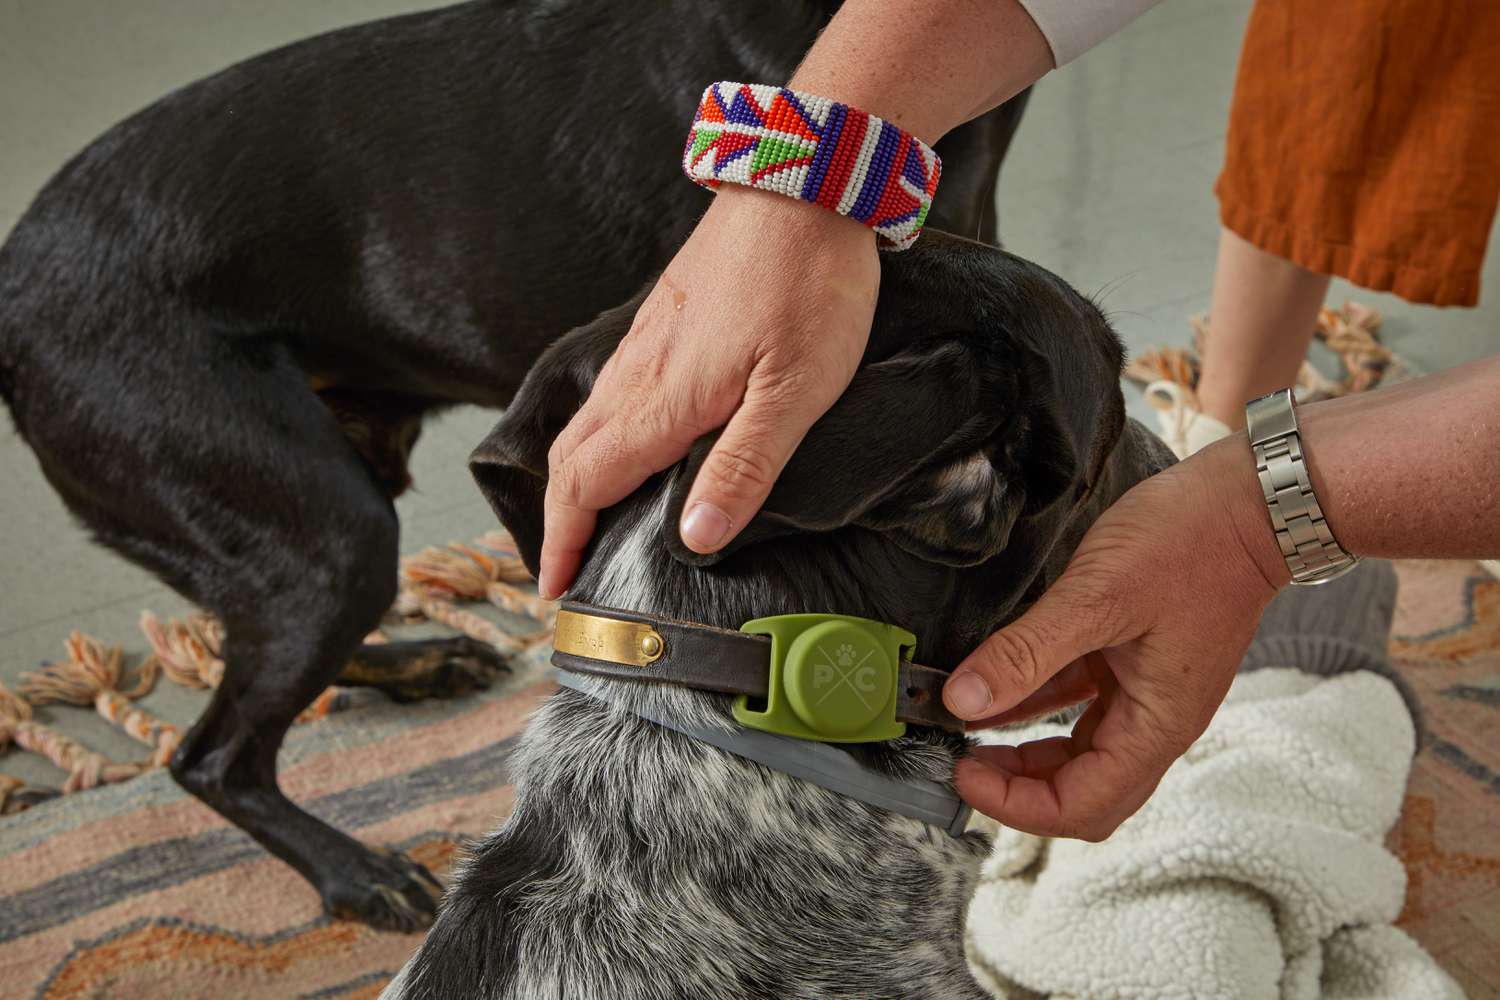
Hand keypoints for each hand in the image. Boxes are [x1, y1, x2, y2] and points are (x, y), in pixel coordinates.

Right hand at [538, 188, 879, 597]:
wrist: (804, 186)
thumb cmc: (808, 287)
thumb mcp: (793, 393)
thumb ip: (742, 469)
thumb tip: (693, 540)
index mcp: (662, 402)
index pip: (584, 485)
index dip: (563, 542)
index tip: (555, 587)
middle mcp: (640, 373)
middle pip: (571, 457)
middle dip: (560, 517)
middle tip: (567, 564)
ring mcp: (649, 341)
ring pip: (587, 421)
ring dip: (577, 477)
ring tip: (592, 518)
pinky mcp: (667, 317)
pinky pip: (612, 390)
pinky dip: (600, 435)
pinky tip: (632, 442)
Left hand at [942, 435, 1289, 839]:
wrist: (1250, 503)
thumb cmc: (1189, 543)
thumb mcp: (1097, 596)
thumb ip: (1027, 652)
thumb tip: (962, 701)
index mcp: (1157, 726)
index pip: (1082, 807)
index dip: (1016, 804)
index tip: (963, 773)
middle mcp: (1155, 723)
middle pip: (1083, 793)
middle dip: (1019, 789)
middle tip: (962, 760)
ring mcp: (1147, 694)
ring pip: (1080, 753)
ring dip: (1025, 751)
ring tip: (969, 727)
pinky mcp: (1135, 663)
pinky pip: (1082, 706)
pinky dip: (1038, 706)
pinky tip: (997, 689)